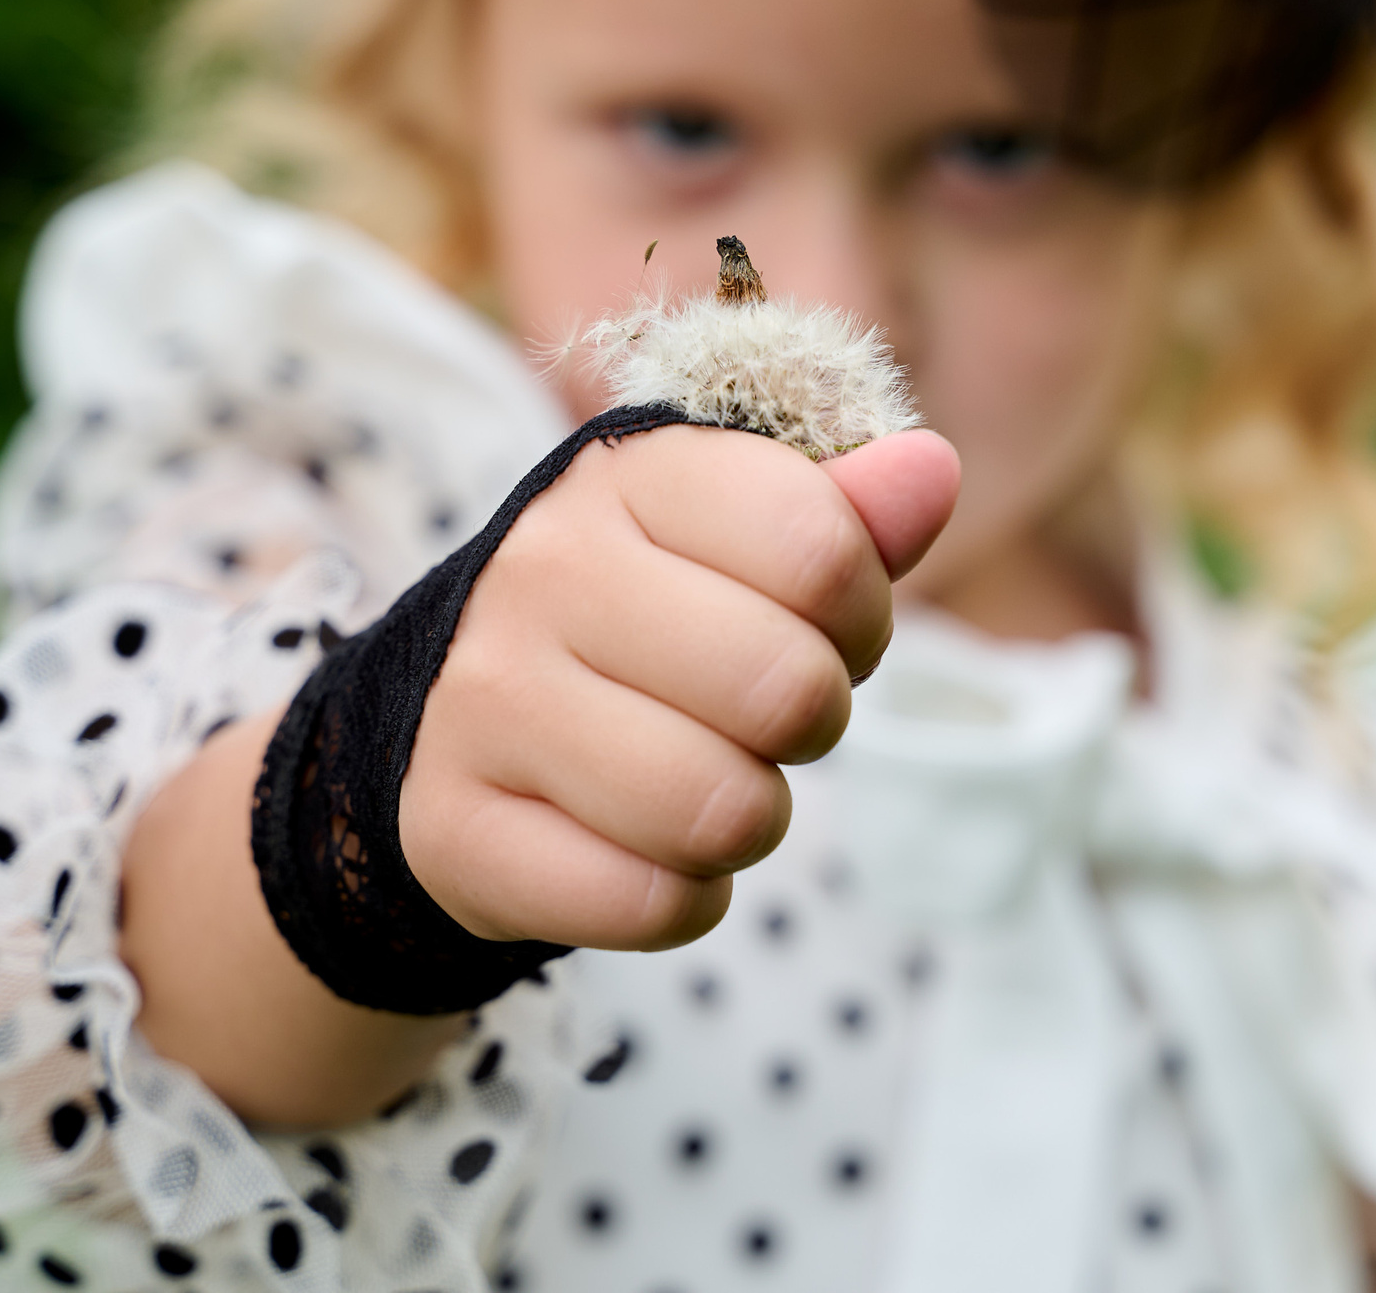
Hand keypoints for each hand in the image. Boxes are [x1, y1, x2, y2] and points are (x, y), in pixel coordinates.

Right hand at [397, 425, 958, 950]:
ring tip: (707, 783)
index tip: (820, 630)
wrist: (444, 721)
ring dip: (750, 821)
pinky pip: (649, 903)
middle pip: (786, 689)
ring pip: (720, 812)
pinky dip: (681, 898)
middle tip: (759, 720)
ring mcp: (486, 702)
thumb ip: (844, 512)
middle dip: (809, 723)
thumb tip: (931, 472)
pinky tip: (642, 848)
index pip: (820, 549)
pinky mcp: (456, 830)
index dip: (860, 616)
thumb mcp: (734, 541)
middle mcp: (544, 572)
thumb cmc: (641, 619)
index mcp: (628, 478)